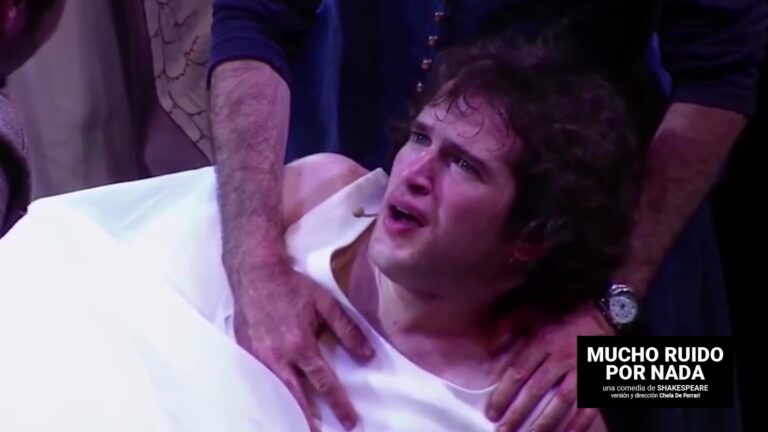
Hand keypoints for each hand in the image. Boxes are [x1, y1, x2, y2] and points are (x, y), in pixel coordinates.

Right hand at [230, 256, 373, 431]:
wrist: (255, 272)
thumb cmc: (292, 286)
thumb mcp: (325, 304)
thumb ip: (348, 331)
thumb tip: (367, 356)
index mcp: (300, 345)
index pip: (323, 383)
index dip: (338, 404)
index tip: (350, 421)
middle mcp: (277, 357)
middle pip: (295, 398)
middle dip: (309, 420)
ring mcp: (258, 357)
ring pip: (275, 393)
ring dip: (288, 411)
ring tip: (301, 425)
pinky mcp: (246, 353)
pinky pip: (260, 381)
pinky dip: (271, 395)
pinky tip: (278, 403)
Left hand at [486, 303, 613, 430]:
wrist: (605, 313)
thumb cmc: (565, 314)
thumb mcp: (534, 312)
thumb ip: (510, 326)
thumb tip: (490, 347)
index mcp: (542, 341)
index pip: (518, 373)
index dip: (503, 395)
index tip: (492, 413)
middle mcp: (560, 357)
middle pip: (536, 390)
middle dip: (518, 414)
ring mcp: (581, 370)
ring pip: (561, 402)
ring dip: (544, 423)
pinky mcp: (597, 379)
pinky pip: (588, 406)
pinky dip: (577, 424)